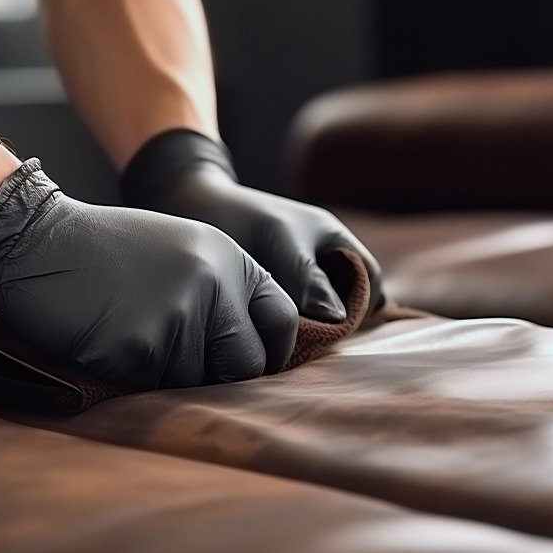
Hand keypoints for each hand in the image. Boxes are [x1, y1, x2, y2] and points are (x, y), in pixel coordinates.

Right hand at [0, 159, 297, 388]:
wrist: (33, 238)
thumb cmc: (103, 249)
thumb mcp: (179, 248)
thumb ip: (221, 288)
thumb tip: (251, 351)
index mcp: (228, 258)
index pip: (281, 319)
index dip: (269, 350)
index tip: (247, 364)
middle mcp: (212, 285)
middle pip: (247, 363)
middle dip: (219, 374)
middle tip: (178, 359)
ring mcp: (178, 317)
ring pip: (196, 382)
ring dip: (165, 374)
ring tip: (128, 332)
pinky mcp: (140, 348)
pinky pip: (152, 387)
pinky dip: (131, 375)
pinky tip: (105, 339)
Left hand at [122, 129, 383, 321]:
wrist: (184, 208)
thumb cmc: (234, 215)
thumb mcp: (275, 239)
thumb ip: (306, 276)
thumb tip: (336, 318)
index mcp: (333, 240)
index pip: (368, 281)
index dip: (360, 306)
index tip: (332, 327)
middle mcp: (320, 264)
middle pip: (346, 306)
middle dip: (331, 327)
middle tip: (304, 343)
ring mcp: (295, 284)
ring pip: (317, 321)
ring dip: (304, 335)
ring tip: (282, 344)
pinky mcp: (269, 302)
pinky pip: (289, 327)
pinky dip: (281, 336)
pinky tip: (262, 340)